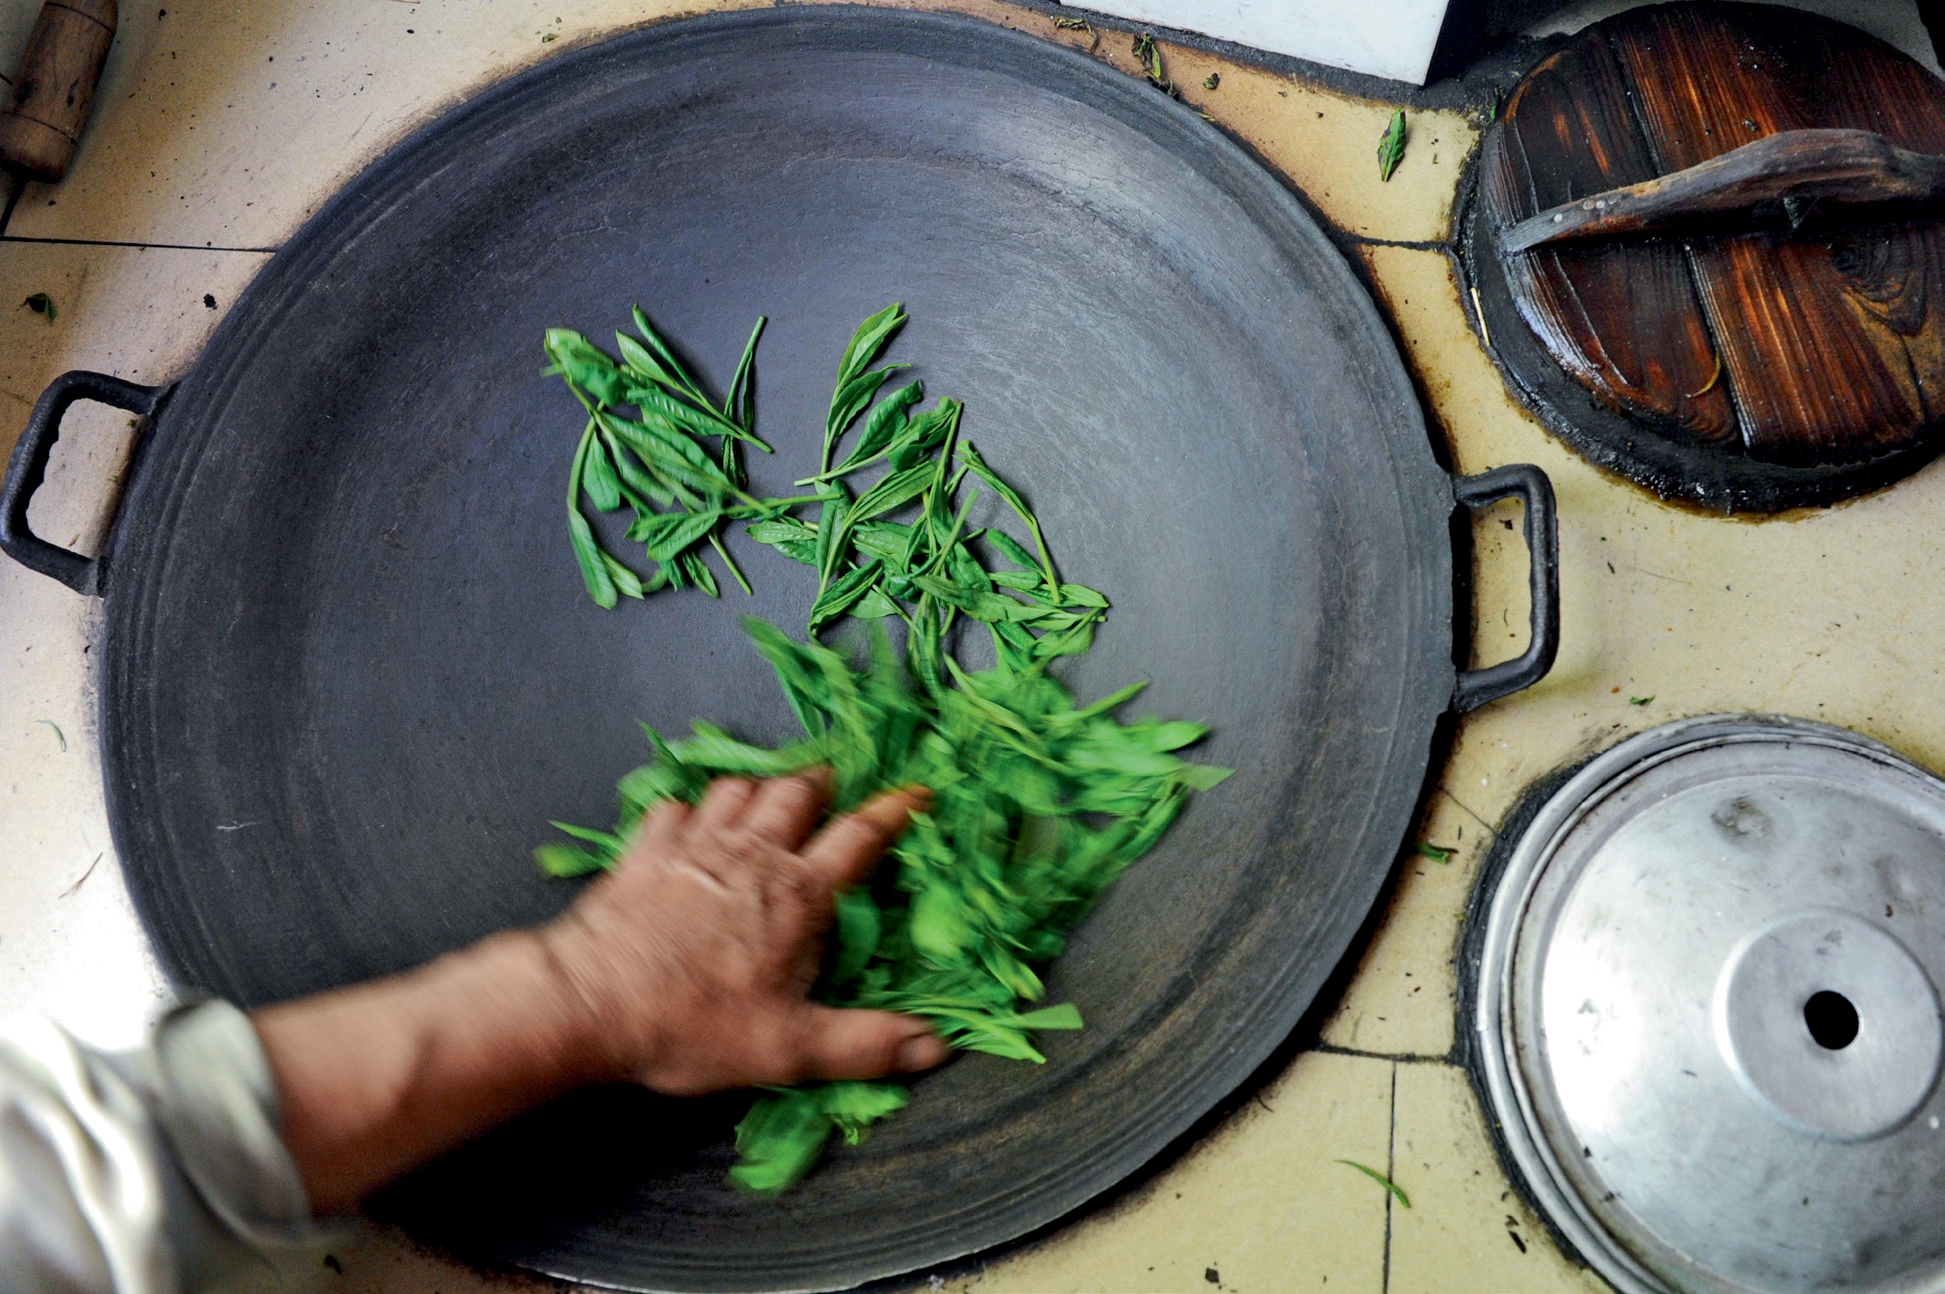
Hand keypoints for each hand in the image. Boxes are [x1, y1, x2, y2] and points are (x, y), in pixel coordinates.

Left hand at [541, 771, 949, 1095]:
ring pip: (739, 789)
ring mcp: (694, 845)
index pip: (859, 838)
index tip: (916, 794)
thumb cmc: (691, 1024)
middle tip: (834, 785)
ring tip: (770, 796)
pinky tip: (691, 824)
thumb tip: (935, 1047)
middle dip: (822, 783)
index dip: (894, 813)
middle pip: (797, 793)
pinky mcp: (645, 850)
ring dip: (761, 787)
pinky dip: (691, 809)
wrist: (588, 1001)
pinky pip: (675, 807)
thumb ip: (865, 1044)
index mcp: (797, 894)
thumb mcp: (789, 1049)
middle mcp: (751, 854)